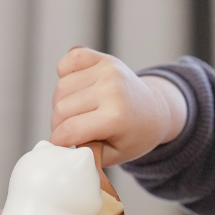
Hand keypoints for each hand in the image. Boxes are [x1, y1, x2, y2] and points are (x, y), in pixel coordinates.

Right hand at [51, 47, 185, 165]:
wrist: (155, 111)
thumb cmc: (135, 135)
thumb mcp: (115, 155)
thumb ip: (88, 155)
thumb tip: (64, 150)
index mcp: (115, 117)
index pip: (69, 130)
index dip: (59, 141)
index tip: (61, 144)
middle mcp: (112, 90)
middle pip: (61, 109)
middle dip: (58, 124)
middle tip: (70, 130)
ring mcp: (108, 71)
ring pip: (61, 87)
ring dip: (61, 102)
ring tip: (75, 112)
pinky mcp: (105, 59)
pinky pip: (71, 59)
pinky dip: (65, 72)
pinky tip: (76, 88)